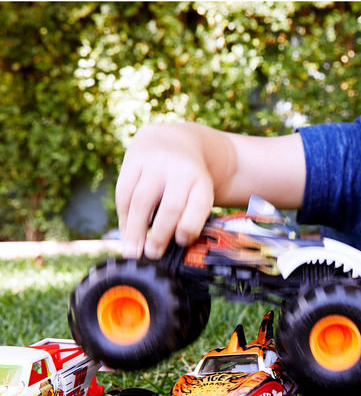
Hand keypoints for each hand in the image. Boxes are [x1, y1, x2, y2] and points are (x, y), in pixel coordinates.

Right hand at [115, 123, 215, 259]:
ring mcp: (156, 163)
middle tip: (153, 254)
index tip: (181, 242)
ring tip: (132, 252)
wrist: (172, 141)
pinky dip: (123, 216)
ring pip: (143, 201)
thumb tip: (175, 248)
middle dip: (160, 234)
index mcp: (202, 181)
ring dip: (135, 230)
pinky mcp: (133, 160)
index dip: (190, 225)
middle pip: (171, 206)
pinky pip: (125, 192)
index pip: (199, 204)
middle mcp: (181, 170)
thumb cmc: (186, 179)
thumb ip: (191, 215)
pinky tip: (125, 233)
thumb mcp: (197, 190)